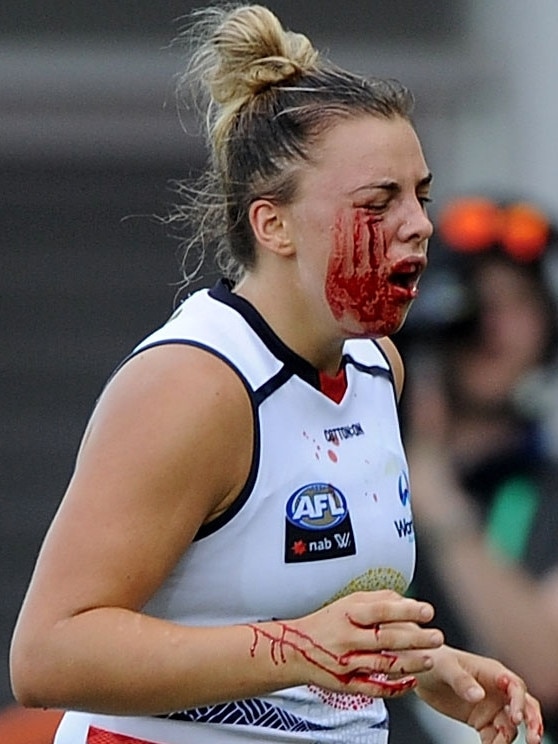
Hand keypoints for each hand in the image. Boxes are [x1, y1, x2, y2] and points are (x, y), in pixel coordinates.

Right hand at [253, 590, 444, 697]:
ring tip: (430, 659)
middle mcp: (347, 638)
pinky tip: (411, 683)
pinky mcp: (346, 684)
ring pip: (382, 664)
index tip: (427, 610)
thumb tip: (405, 599)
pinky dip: (394, 688)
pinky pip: (374, 688)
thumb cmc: (326, 623)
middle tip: (436, 636)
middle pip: (385, 638)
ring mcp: (347, 663)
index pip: (381, 610)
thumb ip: (377, 599)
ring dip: (409, 663)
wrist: (295, 650)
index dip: (406, 610)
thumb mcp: (348, 602)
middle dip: (415, 638)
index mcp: (348, 614)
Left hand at [416, 646, 543, 743]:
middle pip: (523, 706)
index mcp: (492, 671)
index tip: (516, 717)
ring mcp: (490, 706)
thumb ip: (462, 680)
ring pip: (510, 725)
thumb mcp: (445, 667)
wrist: (420, 672)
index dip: (519, 702)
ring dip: (510, 738)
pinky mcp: (481, 720)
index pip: (515, 686)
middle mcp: (496, 689)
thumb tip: (478, 695)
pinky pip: (495, 736)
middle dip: (532, 722)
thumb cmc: (434, 660)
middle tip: (533, 739)